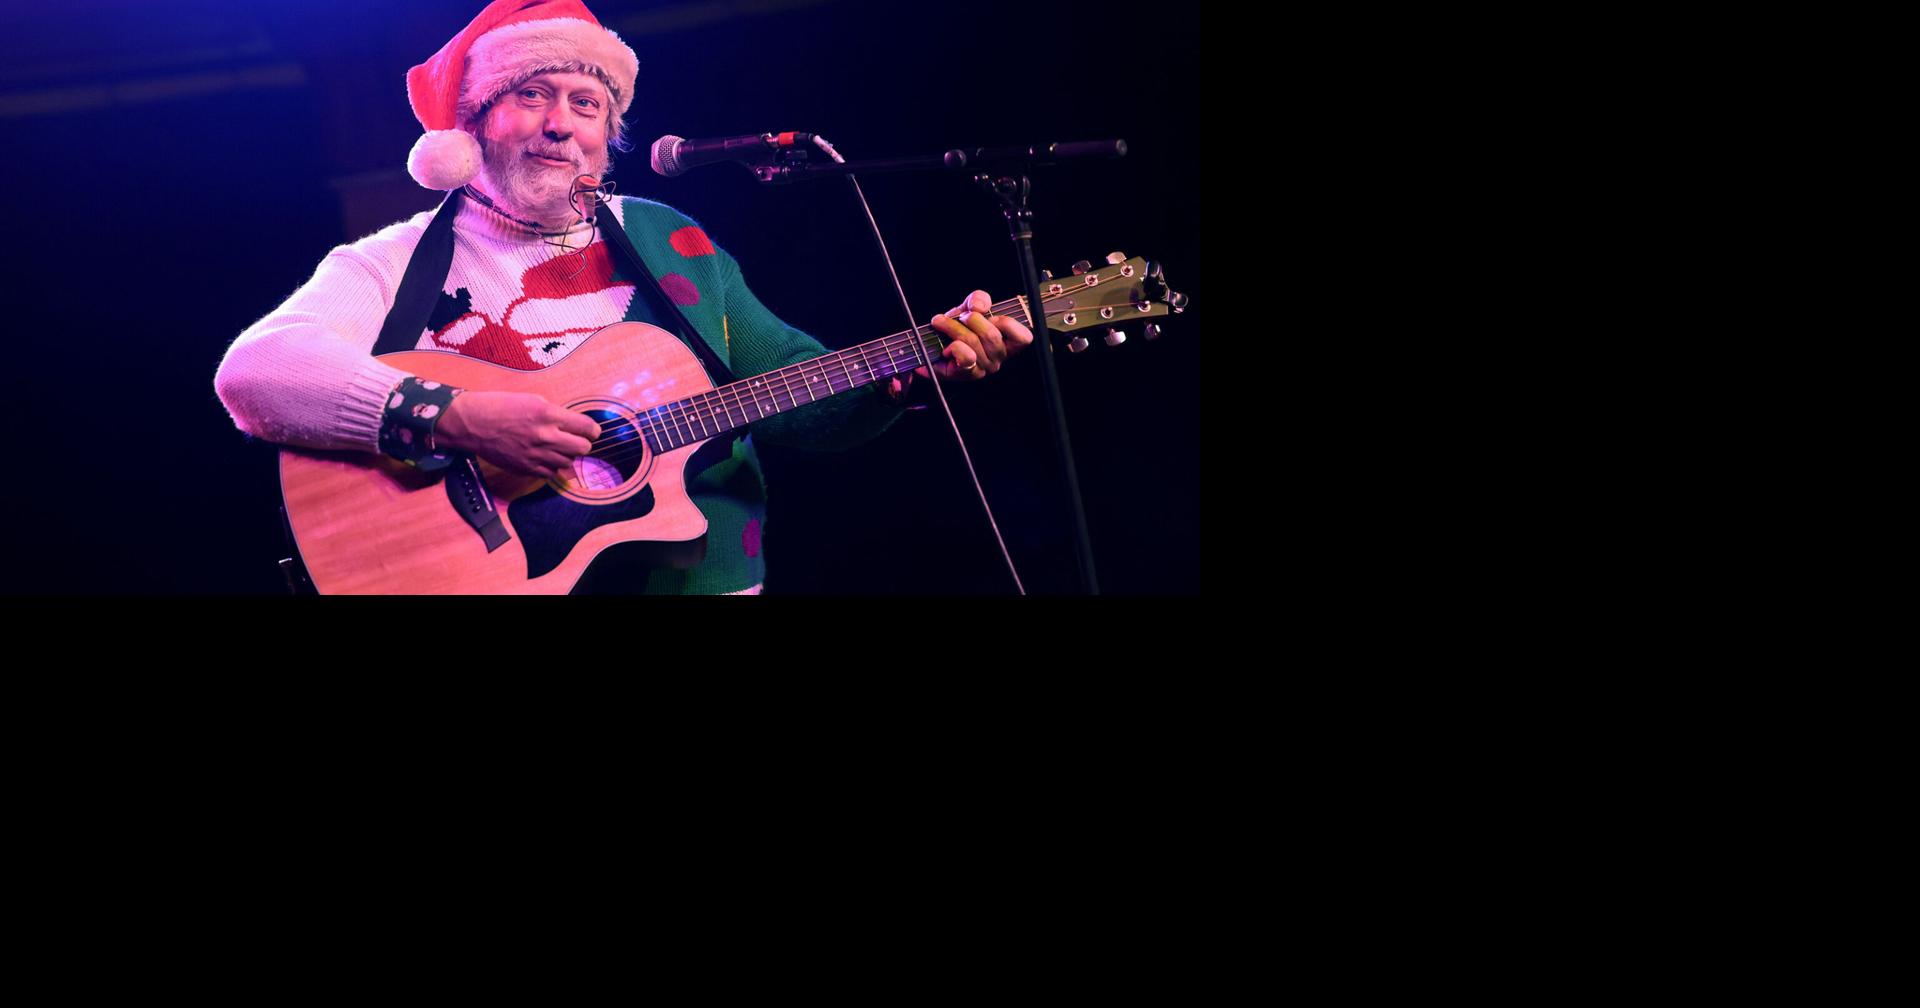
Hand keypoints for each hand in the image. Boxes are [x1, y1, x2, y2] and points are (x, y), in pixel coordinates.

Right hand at [433, 390, 601, 479]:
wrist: (472, 423)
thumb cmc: (500, 406)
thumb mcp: (532, 400)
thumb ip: (555, 414)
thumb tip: (572, 425)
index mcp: (548, 415)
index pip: (588, 428)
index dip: (592, 430)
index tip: (590, 430)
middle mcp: (546, 437)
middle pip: (583, 449)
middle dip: (582, 443)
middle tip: (574, 439)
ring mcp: (536, 455)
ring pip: (568, 462)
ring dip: (565, 455)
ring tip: (553, 446)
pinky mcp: (526, 469)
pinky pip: (551, 473)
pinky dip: (551, 466)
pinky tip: (542, 456)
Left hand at [914, 290, 1035, 382]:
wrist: (934, 343)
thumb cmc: (958, 326)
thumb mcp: (971, 306)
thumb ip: (979, 299)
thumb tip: (979, 306)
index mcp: (1007, 342)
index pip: (1024, 338)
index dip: (1007, 323)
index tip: (990, 317)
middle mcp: (999, 357)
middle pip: (992, 335)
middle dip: (971, 319)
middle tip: (960, 316)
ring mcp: (984, 368)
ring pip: (973, 342)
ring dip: (953, 327)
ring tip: (942, 324)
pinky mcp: (967, 374)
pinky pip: (965, 357)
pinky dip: (953, 346)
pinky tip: (946, 347)